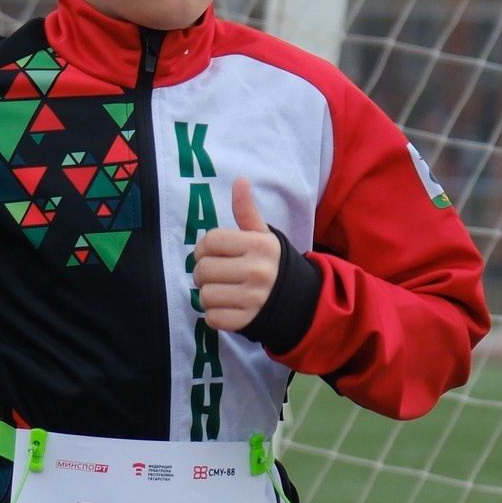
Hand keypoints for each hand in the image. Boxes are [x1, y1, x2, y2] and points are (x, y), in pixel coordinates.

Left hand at [193, 177, 281, 331]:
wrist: (299, 299)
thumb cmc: (272, 262)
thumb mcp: (263, 236)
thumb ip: (246, 211)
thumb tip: (240, 180)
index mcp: (259, 245)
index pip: (211, 241)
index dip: (203, 247)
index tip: (211, 253)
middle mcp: (257, 271)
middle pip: (203, 270)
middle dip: (203, 272)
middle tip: (215, 274)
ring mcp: (254, 299)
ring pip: (205, 295)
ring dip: (208, 294)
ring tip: (221, 290)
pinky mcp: (248, 322)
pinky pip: (212, 318)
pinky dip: (214, 314)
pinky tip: (227, 307)